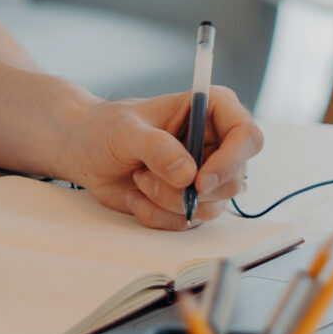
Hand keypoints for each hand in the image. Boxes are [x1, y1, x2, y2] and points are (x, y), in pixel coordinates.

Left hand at [64, 89, 264, 230]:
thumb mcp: (126, 130)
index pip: (246, 136)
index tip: (199, 181)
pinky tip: (136, 196)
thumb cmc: (107, 127)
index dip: (231, 161)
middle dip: (188, 189)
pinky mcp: (190, 201)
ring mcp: (205, 175)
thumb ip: (156, 147)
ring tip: (138, 179)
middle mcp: (215, 144)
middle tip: (146, 177)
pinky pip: (187, 222)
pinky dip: (157, 215)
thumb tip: (187, 175)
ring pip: (210, 207)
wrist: (86, 152)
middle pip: (233, 180)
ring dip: (168, 201)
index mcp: (211, 110)